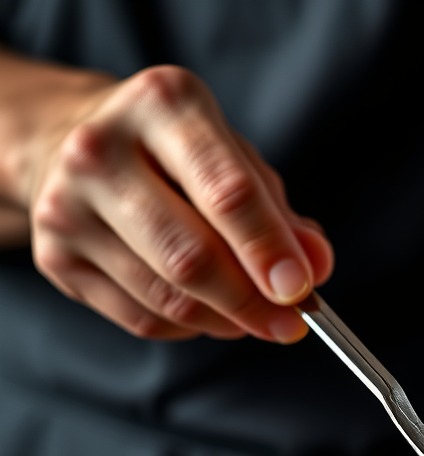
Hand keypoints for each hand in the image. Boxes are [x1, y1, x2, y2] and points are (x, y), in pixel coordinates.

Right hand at [25, 64, 332, 341]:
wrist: (70, 145)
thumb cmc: (175, 157)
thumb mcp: (236, 162)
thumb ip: (282, 215)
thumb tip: (316, 265)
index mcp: (162, 106)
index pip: (226, 193)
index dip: (269, 250)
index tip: (301, 290)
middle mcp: (102, 149)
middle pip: (191, 256)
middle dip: (251, 302)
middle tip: (289, 324)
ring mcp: (67, 206)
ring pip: (169, 298)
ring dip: (226, 321)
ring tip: (253, 318)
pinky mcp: (55, 258)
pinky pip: (143, 320)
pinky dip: (190, 329)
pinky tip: (208, 313)